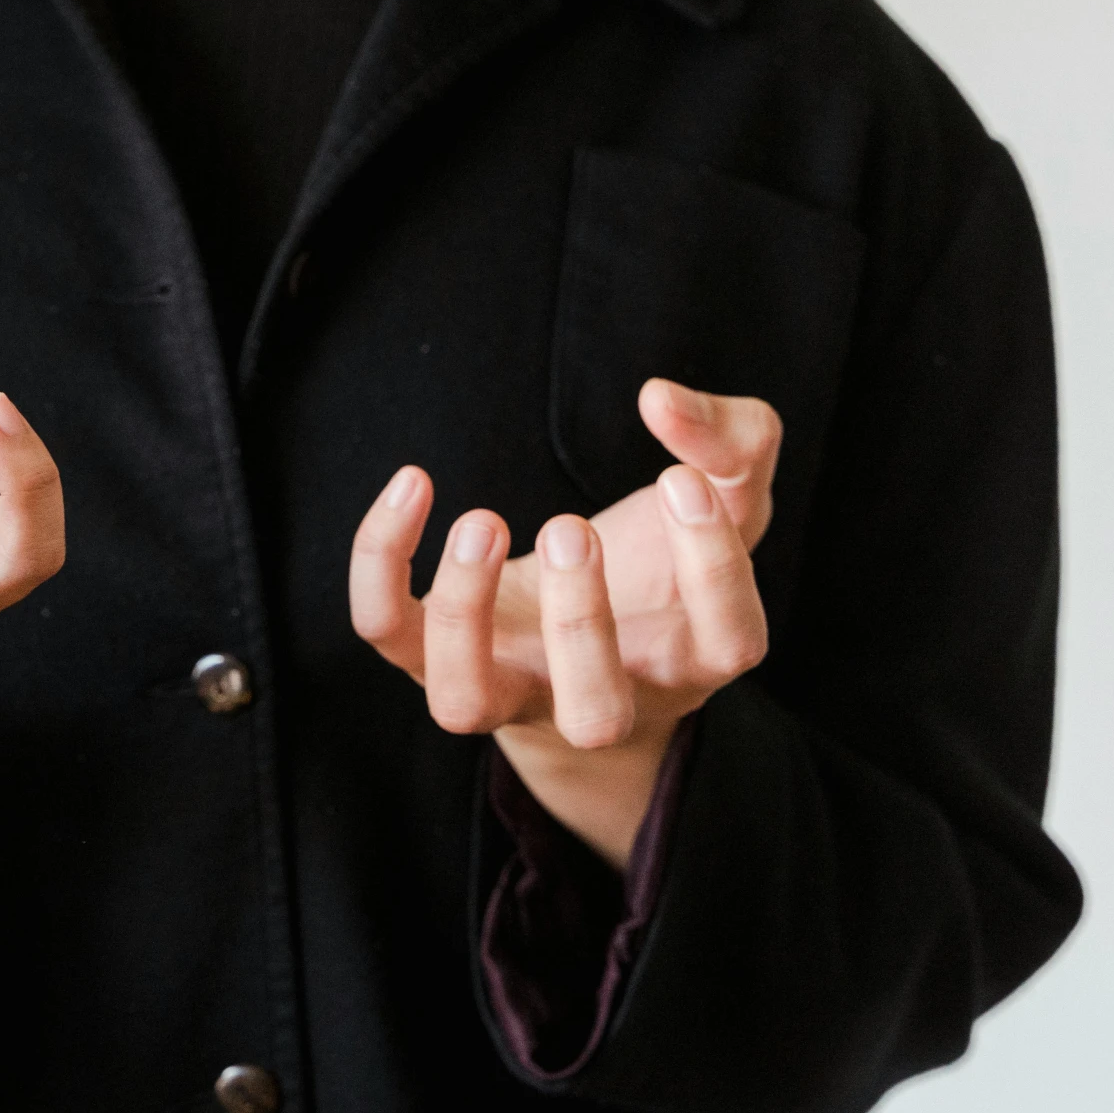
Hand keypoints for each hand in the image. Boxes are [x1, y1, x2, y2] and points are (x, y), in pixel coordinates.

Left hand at [348, 379, 778, 868]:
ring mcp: (502, 686)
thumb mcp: (722, 501)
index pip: (728, 645)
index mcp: (683, 661)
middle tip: (571, 527)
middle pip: (595, 714)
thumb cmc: (652, 569)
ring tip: (483, 520)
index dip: (713, 567)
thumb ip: (732, 444)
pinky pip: (383, 627)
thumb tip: (661, 398)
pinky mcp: (427, 655)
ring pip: (466, 701)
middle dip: (580, 624)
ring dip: (464, 611)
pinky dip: (381, 560)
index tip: (679, 480)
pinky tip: (413, 484)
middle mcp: (592, 698)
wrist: (568, 652)